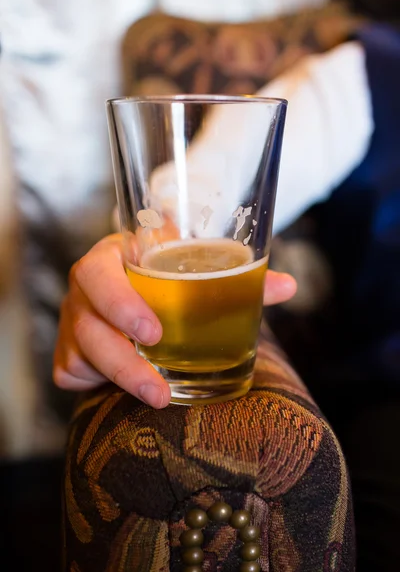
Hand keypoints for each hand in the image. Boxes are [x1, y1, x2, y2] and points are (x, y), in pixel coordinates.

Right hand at [53, 234, 296, 407]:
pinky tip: (123, 391)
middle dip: (120, 352)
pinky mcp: (69, 353)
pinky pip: (72, 372)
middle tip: (158, 378)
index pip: (98, 271)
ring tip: (159, 396)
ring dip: (120, 377)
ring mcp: (74, 322)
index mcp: (114, 259)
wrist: (134, 295)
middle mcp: (87, 291)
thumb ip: (238, 280)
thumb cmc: (167, 282)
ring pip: (81, 352)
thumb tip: (288, 286)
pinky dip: (97, 385)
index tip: (153, 331)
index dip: (119, 300)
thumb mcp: (193, 275)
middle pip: (86, 318)